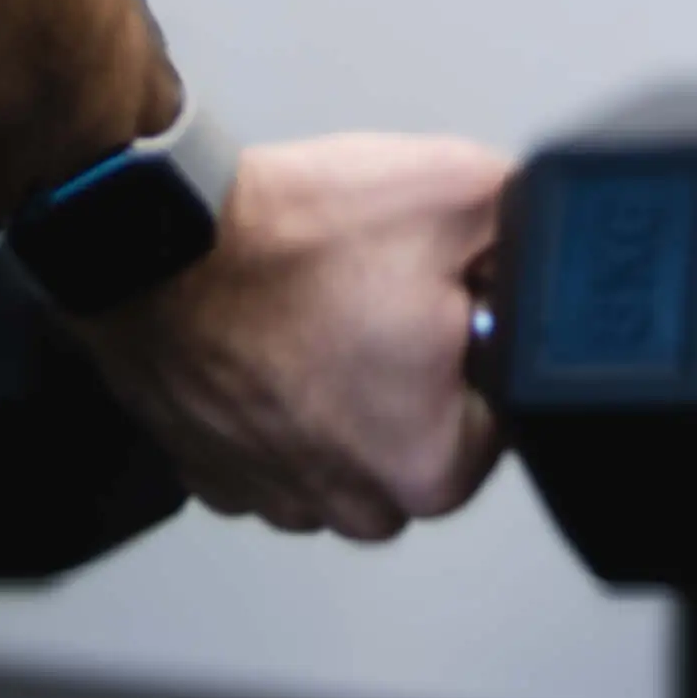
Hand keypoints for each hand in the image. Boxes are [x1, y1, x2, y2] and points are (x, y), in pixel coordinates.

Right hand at [80, 130, 512, 540]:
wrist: (147, 238)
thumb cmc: (282, 237)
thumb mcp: (454, 191)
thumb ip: (528, 223)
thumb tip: (549, 242)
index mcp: (432, 468)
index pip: (497, 399)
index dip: (471, 321)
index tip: (430, 285)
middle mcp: (354, 506)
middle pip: (422, 420)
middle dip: (410, 355)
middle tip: (369, 283)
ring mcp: (276, 495)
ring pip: (348, 428)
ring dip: (342, 371)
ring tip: (313, 298)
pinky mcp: (214, 471)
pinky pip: (277, 432)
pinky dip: (277, 384)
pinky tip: (268, 324)